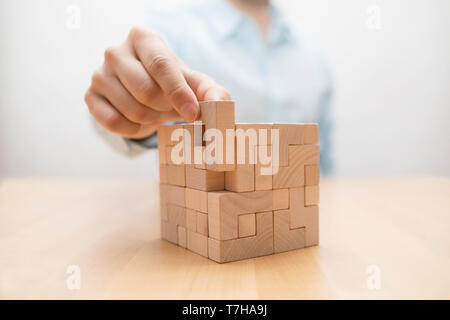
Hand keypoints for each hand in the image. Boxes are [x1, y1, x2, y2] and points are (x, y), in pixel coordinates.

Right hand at [84, 26, 230, 138]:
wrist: (146, 94)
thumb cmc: (173, 85)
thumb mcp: (196, 84)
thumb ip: (213, 92)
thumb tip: (218, 104)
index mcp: (143, 38)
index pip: (161, 64)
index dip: (178, 92)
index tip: (193, 113)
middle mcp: (116, 51)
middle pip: (146, 91)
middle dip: (165, 108)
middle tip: (170, 109)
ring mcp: (99, 73)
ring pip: (132, 110)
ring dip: (152, 119)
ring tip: (156, 112)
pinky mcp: (90, 96)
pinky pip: (113, 123)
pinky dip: (134, 130)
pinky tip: (141, 121)